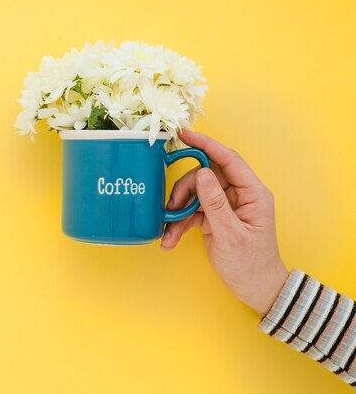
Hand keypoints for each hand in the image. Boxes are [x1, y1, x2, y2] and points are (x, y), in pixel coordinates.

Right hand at [160, 130, 288, 314]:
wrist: (254, 288)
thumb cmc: (251, 264)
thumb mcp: (231, 235)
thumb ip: (215, 204)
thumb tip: (203, 174)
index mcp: (252, 193)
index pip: (228, 160)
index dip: (206, 145)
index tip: (184, 135)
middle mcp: (239, 195)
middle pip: (205, 176)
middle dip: (185, 190)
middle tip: (172, 208)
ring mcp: (225, 206)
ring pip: (195, 193)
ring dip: (179, 210)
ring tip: (170, 231)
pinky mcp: (213, 217)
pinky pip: (192, 211)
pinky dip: (179, 223)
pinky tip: (171, 238)